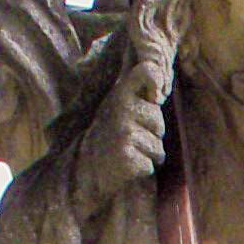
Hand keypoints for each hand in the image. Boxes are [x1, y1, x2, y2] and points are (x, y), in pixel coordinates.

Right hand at [74, 74, 166, 213]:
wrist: (84, 170)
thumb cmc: (108, 137)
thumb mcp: (117, 108)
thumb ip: (137, 93)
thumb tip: (157, 80)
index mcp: (120, 95)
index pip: (145, 73)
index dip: (154, 78)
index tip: (154, 93)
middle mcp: (122, 110)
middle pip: (159, 123)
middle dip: (151, 135)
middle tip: (129, 139)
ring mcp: (124, 133)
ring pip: (158, 148)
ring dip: (148, 155)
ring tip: (127, 152)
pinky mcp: (127, 157)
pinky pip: (150, 165)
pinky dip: (142, 170)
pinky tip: (125, 165)